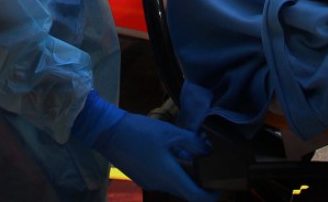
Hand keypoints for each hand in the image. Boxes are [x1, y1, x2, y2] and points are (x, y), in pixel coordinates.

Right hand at [71, 91, 215, 200]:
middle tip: (207, 165)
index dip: (211, 196)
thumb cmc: (142, 132)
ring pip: (174, 184)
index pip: (196, 197)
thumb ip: (193, 143)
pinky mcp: (141, 177)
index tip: (219, 186)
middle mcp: (160, 185)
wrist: (108, 132)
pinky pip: (163, 179)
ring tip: (190, 152)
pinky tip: (172, 152)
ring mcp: (149, 183)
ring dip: (184, 174)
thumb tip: (207, 151)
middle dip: (198, 183)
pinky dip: (172, 171)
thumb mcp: (171, 133)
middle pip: (185, 192)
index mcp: (170, 177)